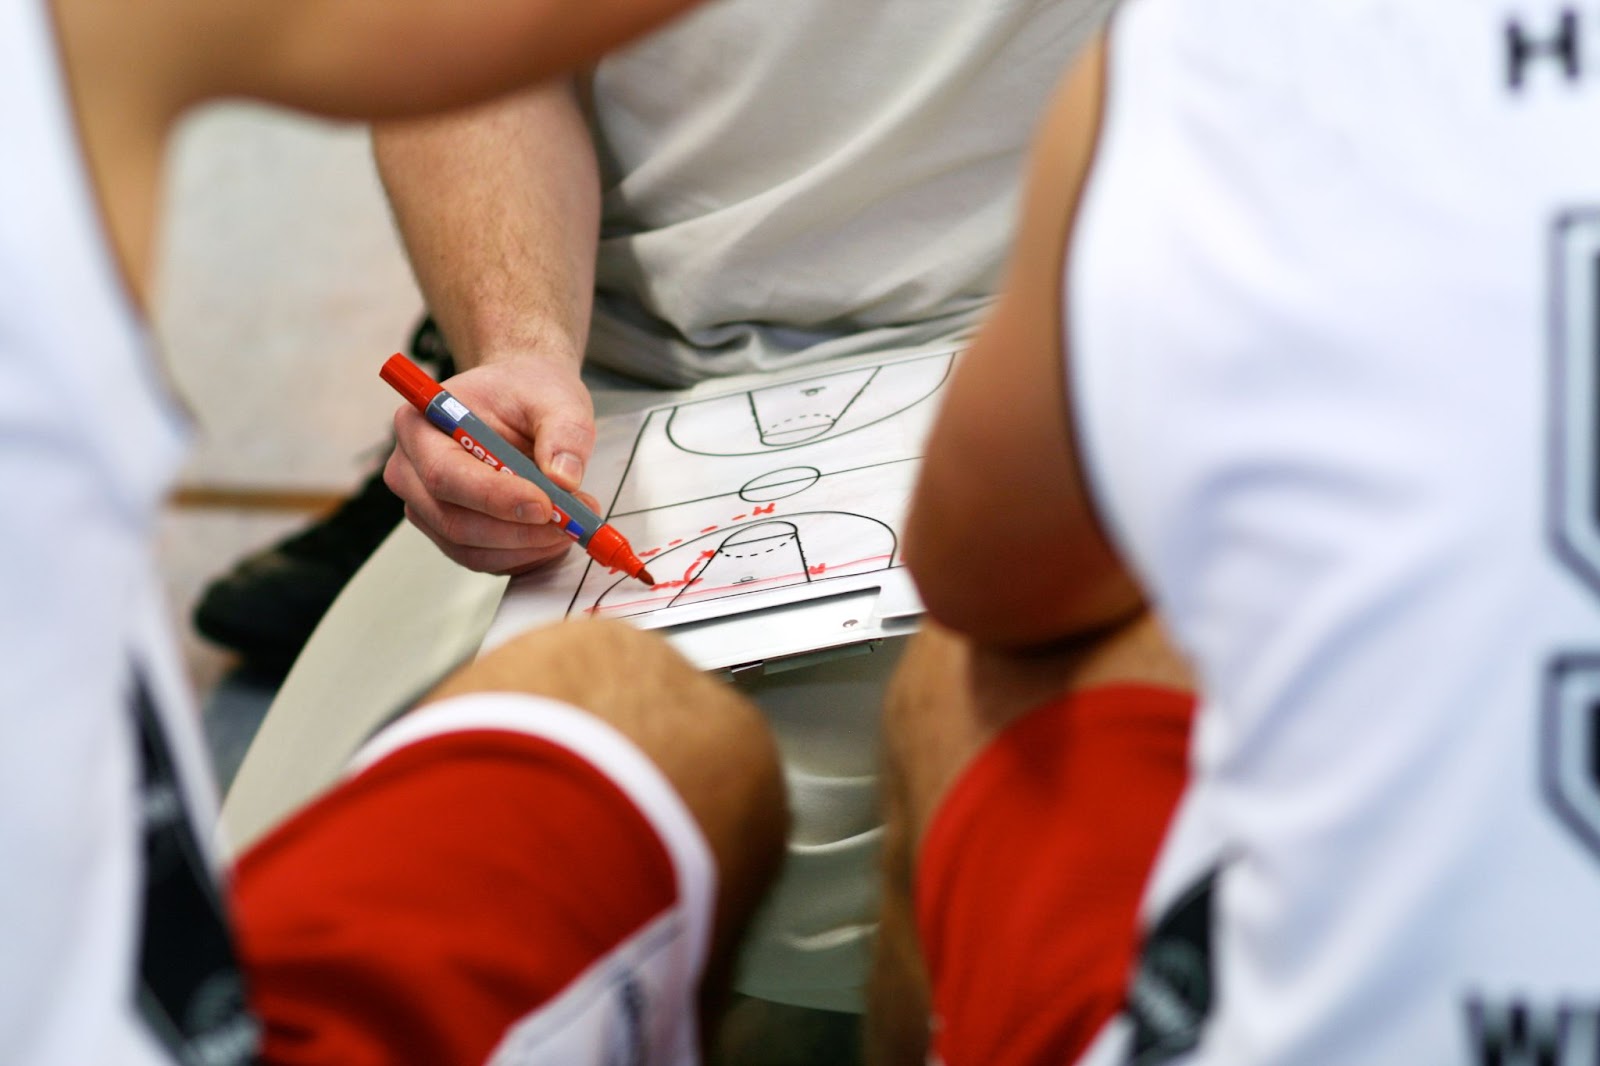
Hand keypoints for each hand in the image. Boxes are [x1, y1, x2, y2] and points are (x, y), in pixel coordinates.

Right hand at [384, 355, 597, 573]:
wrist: (520, 403)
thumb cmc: (525, 393)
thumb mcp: (556, 397)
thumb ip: (564, 432)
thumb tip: (563, 479)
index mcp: (420, 425)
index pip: (445, 473)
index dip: (494, 496)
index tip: (546, 504)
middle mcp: (412, 472)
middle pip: (453, 520)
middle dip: (518, 530)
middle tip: (572, 521)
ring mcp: (427, 508)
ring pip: (471, 549)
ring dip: (527, 546)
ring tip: (572, 523)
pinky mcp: (451, 534)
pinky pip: (486, 560)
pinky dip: (525, 556)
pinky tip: (555, 535)